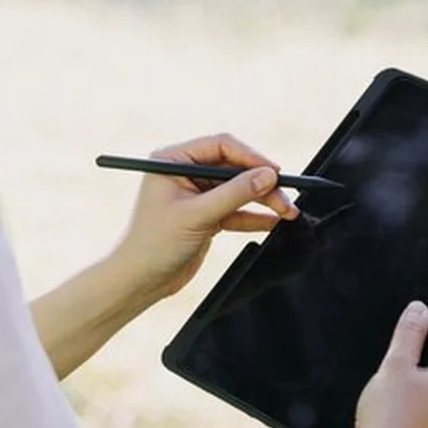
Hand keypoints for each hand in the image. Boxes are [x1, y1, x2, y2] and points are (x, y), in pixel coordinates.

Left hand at [109, 134, 300, 302]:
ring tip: (287, 212)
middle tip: (284, 197)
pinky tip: (273, 222)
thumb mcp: (197, 215)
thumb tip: (268, 176)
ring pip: (238, 190)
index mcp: (172, 160)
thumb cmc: (154, 244)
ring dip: (263, 201)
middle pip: (234, 168)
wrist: (140, 280)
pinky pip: (236, 210)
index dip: (250, 157)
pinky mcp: (206, 216)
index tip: (274, 171)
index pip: (220, 146)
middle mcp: (184, 172)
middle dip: (261, 183)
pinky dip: (254, 217)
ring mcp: (196, 195)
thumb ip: (234, 194)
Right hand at [350, 301, 427, 427]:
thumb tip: (421, 308)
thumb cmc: (389, 413)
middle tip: (398, 365)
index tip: (413, 335)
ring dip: (422, 382)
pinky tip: (395, 410)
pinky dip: (419, 403)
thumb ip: (410, 332)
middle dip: (427, 359)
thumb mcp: (395, 365)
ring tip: (394, 390)